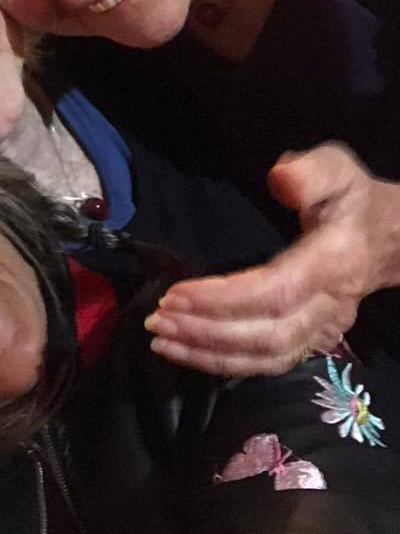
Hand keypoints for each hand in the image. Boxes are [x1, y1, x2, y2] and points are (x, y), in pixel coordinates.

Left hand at [145, 143, 399, 375]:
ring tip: (160, 339)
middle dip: (206, 331)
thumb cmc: (353, 200)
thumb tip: (279, 177)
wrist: (389, 239)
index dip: (224, 299)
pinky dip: (224, 363)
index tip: (176, 293)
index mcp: (333, 262)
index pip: (276, 292)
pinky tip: (187, 352)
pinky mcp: (311, 343)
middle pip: (266, 335)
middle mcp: (329, 306)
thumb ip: (311, 172)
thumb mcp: (338, 169)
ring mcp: (322, 331)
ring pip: (265, 357)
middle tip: (155, 318)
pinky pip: (267, 364)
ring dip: (207, 353)